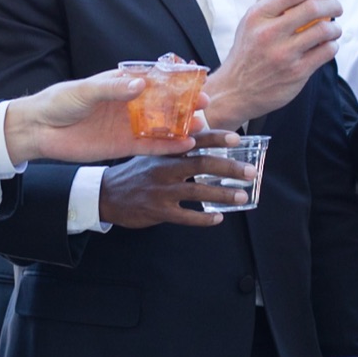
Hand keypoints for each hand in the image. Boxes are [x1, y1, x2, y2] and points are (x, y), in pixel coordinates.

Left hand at [3, 69, 208, 164]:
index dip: (176, 81)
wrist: (40, 130)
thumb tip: (140, 84)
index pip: (155, 81)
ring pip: (162, 127)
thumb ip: (114, 89)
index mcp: (122, 84)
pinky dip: (168, 147)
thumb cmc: (60, 101)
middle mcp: (130, 105)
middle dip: (185, 105)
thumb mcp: (86, 90)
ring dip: (182, 127)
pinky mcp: (123, 146)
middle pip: (164, 105)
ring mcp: (128, 126)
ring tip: (202, 127)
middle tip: (206, 106)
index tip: (196, 80)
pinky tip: (186, 146)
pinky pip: (150, 147)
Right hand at [98, 140, 254, 227]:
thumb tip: (206, 137)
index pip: (195, 140)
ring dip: (223, 195)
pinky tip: (218, 218)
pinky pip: (186, 217)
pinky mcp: (158, 211)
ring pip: (198, 192)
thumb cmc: (135, 172)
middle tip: (251, 172)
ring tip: (242, 196)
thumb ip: (177, 147)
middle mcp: (165, 168)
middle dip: (230, 169)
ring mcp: (161, 190)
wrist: (106, 194)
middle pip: (202, 164)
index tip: (238, 139)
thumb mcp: (153, 153)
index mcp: (165, 151)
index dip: (217, 139)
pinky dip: (204, 219)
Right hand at [204, 0, 342, 126]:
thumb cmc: (246, 51)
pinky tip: (329, 45)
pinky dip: (332, 46)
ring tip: (334, 28)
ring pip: (324, 31)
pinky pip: (325, 53)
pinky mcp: (296, 73)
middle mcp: (269, 34)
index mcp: (258, 16)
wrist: (236, 90)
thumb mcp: (251, 20)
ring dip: (336, 27)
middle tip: (338, 5)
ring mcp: (283, 54)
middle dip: (333, 4)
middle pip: (312, 9)